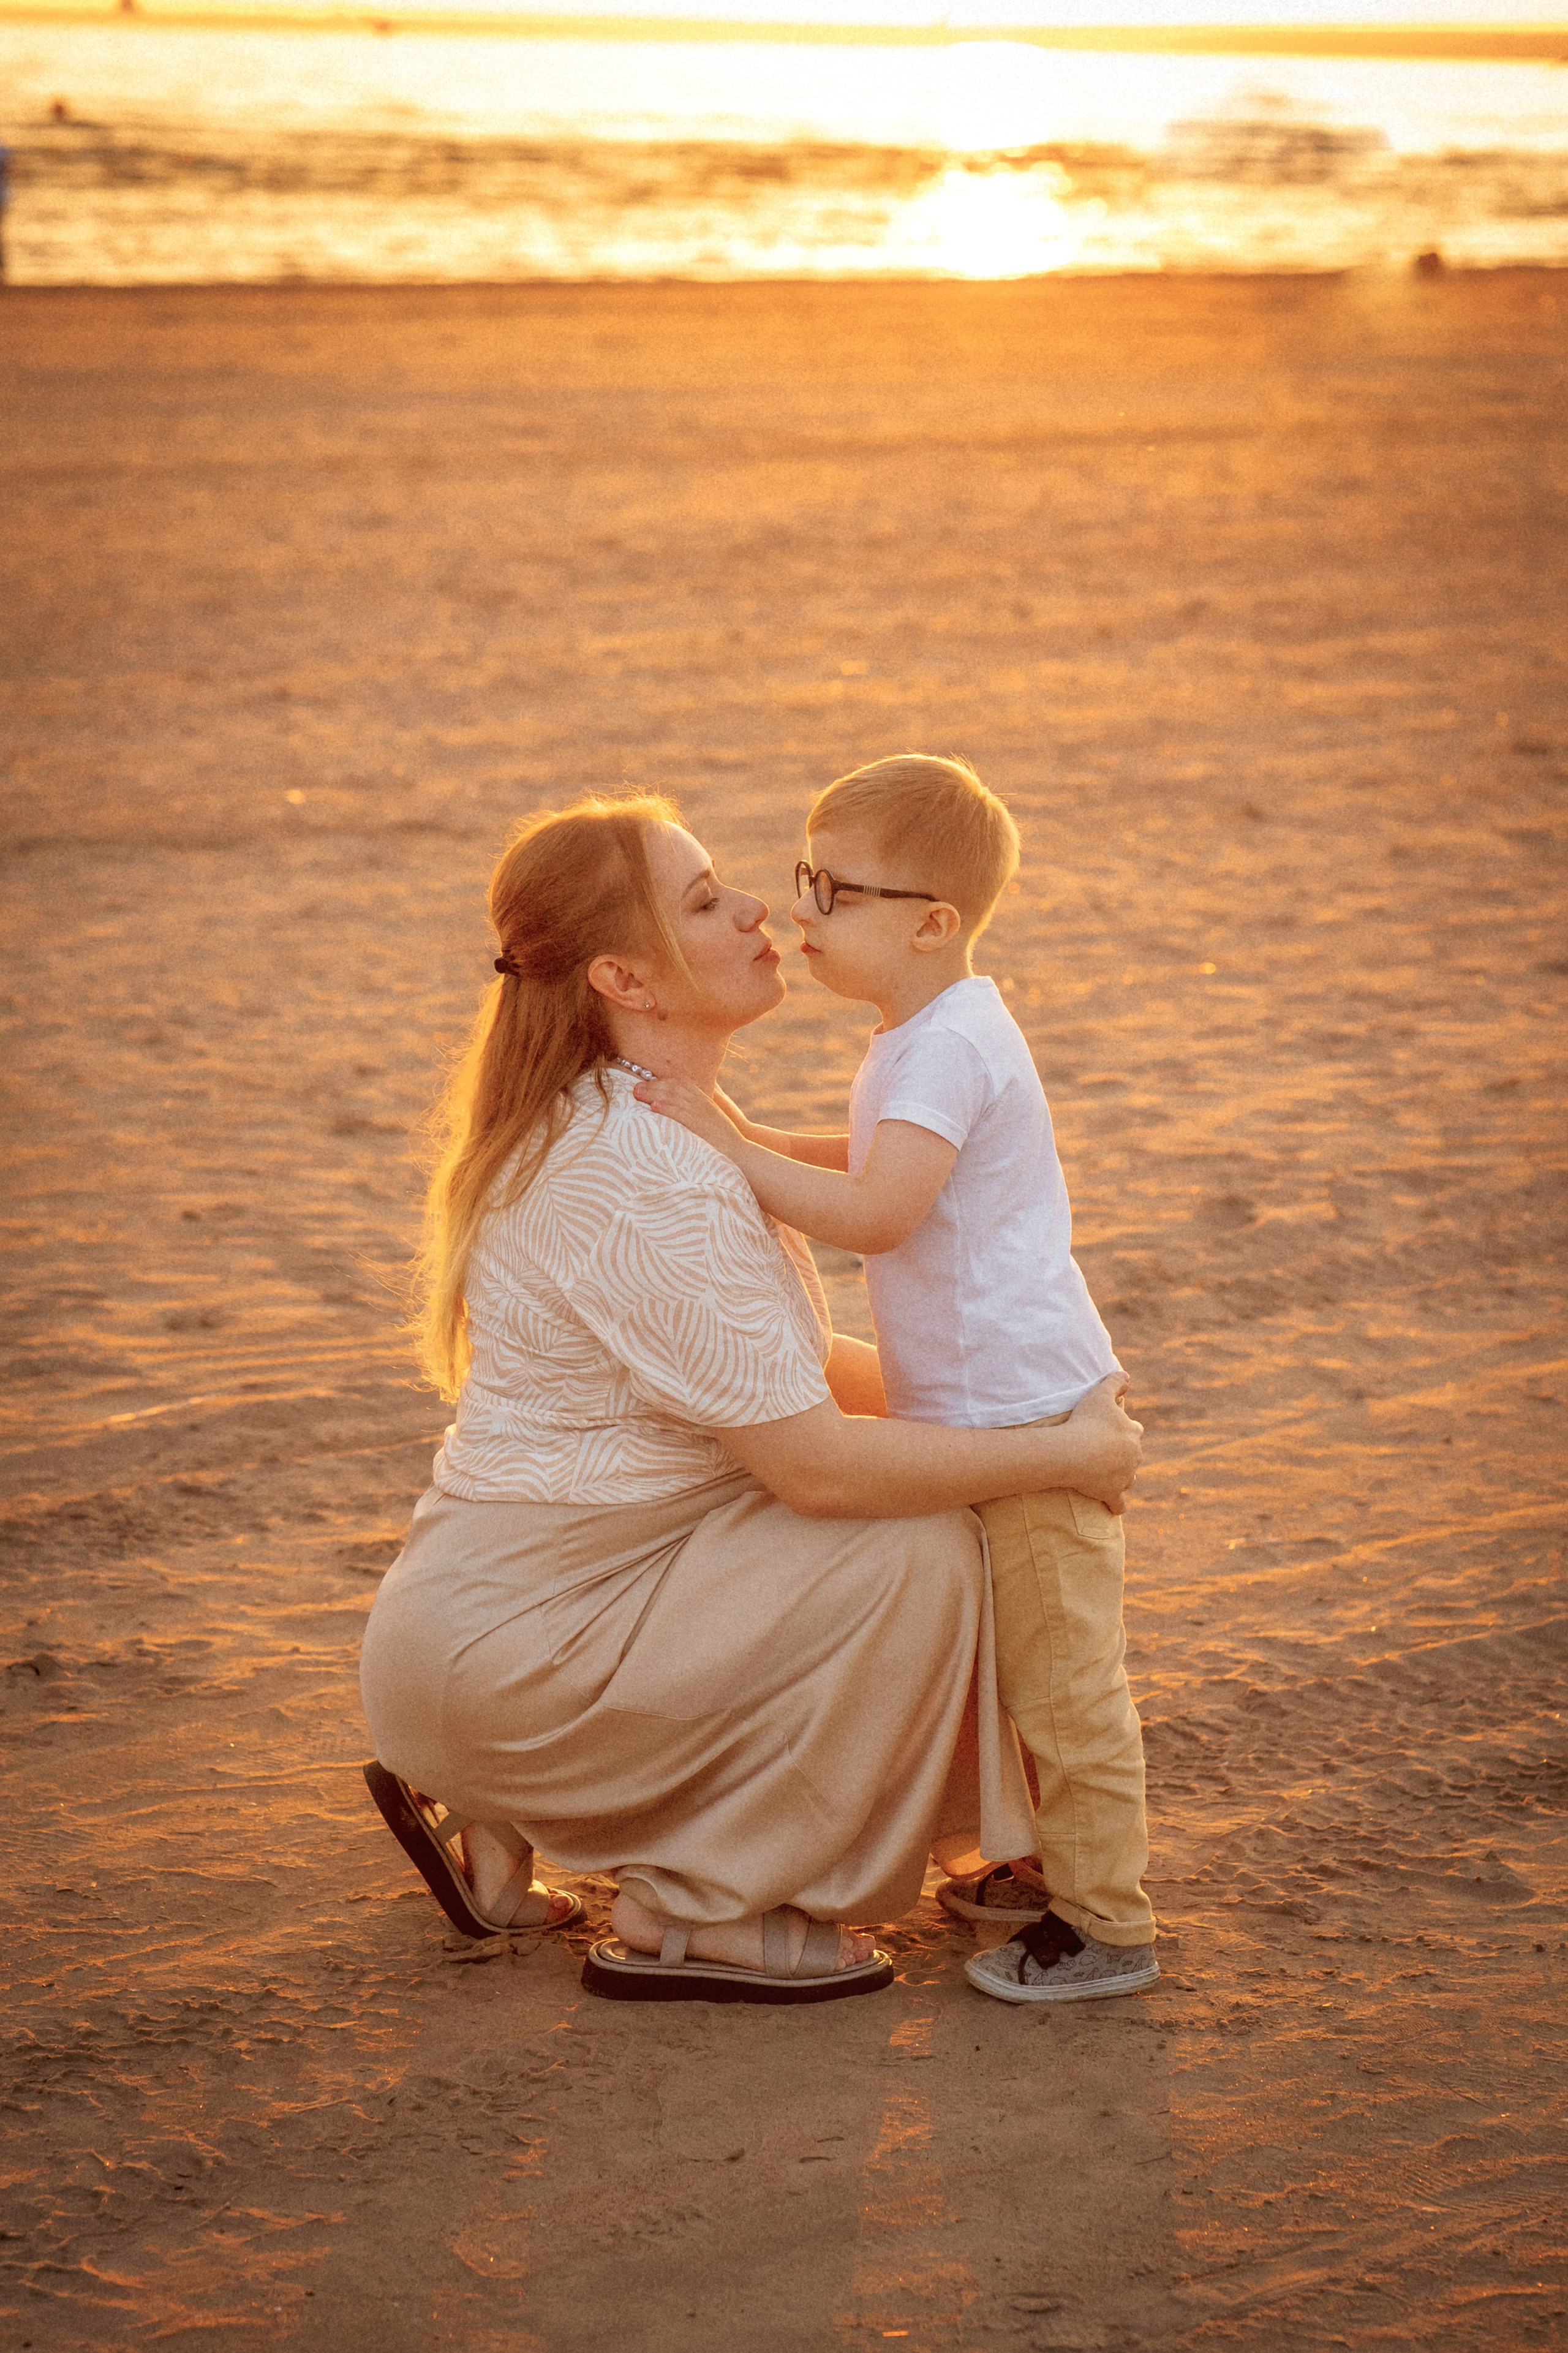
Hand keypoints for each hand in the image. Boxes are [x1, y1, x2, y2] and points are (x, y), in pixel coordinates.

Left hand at [632, 1073, 740, 1157]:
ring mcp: (701, 1114)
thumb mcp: (709, 1119)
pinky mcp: (700, 1127)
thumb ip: (695, 1110)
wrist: (740, 1153)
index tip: (644, 1083)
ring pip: (674, 1097)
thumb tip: (673, 1109)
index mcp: (703, 1100)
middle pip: (673, 1087)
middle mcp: (701, 1103)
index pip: (679, 1083)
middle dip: (652, 1086)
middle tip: (634, 1088)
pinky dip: (668, 1109)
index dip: (660, 1081)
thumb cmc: (722, 1140)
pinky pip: (682, 1114)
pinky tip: (655, 1107)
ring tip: (637, 1094)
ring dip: (654, 1094)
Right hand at [1061, 1375, 1142, 1515]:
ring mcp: (1124, 1477)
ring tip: (1109, 1475)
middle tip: (1105, 1451)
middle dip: (1123, 1453)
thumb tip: (1127, 1376)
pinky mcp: (1112, 1493)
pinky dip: (1117, 1505)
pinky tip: (1115, 1508)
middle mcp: (1134, 1456)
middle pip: (1133, 1455)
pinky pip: (1118, 1503)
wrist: (1074, 1453)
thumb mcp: (1100, 1393)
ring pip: (1129, 1478)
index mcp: (1133, 1433)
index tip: (1111, 1429)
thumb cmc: (1086, 1421)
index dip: (1124, 1429)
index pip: (1135, 1430)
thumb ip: (1115, 1382)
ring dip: (1122, 1476)